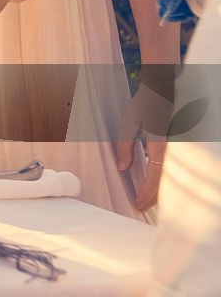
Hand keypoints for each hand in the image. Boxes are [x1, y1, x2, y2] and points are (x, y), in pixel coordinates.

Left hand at [115, 80, 172, 210]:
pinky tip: (152, 182)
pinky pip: (169, 167)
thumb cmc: (144, 104)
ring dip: (158, 189)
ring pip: (168, 176)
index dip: (146, 194)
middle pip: (164, 181)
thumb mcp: (128, 123)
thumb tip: (122, 168)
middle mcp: (171, 150)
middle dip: (153, 197)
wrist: (161, 90)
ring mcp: (175, 148)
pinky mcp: (174, 146)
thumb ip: (125, 146)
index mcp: (159, 146)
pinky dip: (161, 178)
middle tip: (140, 207)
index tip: (137, 203)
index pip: (154, 177)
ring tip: (145, 199)